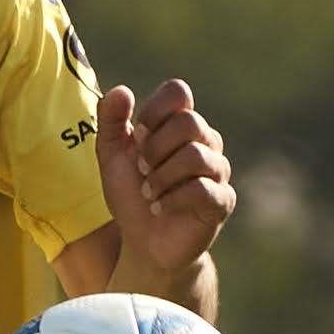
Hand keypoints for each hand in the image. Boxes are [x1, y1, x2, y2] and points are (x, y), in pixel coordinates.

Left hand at [94, 79, 233, 287]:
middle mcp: (206, 142)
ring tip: (149, 194)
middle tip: (141, 170)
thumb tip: (122, 90)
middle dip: (155, 148)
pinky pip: (202, 189)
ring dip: (161, 177)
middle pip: (189, 122)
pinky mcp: (222, 200)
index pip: (178, 92)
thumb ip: (111, 121)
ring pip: (195, 156)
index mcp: (180, 124)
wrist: (144, 243)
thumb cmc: (132, 195)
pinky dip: (172, 199)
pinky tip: (160, 208)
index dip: (153, 111)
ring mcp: (218, 171)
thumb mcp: (111, 156)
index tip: (137, 137)